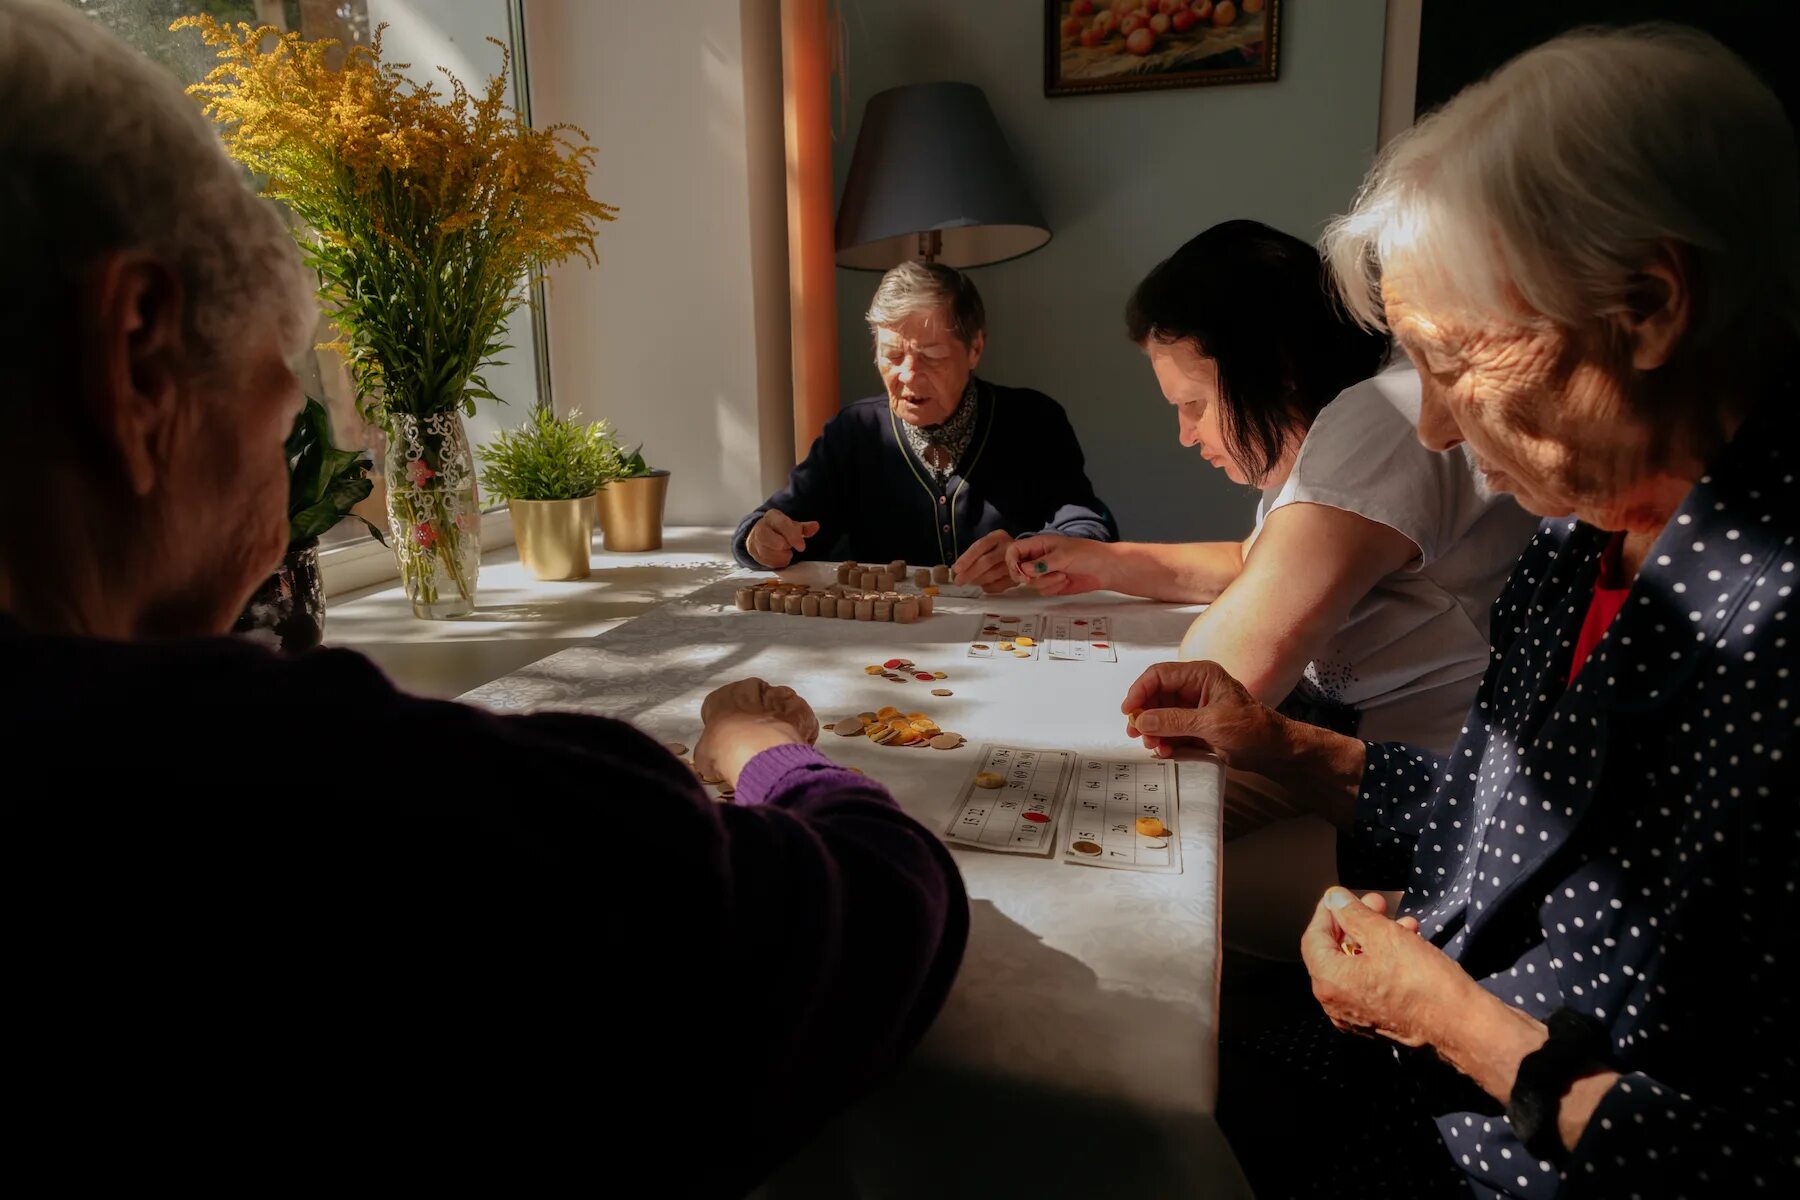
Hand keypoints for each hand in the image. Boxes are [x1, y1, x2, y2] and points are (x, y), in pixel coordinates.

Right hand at [694, 677, 819, 787]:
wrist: (755, 752)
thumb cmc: (722, 751)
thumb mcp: (704, 755)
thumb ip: (711, 749)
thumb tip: (717, 757)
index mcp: (722, 697)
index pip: (723, 706)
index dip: (727, 726)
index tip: (729, 742)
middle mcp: (750, 688)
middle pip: (753, 702)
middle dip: (755, 719)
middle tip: (754, 745)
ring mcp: (778, 696)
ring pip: (779, 707)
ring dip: (779, 723)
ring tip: (775, 749)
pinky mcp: (800, 708)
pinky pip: (800, 719)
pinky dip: (800, 732)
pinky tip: (793, 750)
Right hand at [746, 509, 819, 568]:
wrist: (763, 533)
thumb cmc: (781, 530)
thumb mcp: (794, 526)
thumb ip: (805, 528)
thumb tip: (815, 526)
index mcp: (772, 516)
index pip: (781, 523)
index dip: (792, 536)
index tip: (802, 547)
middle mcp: (760, 526)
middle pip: (765, 536)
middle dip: (781, 545)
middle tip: (789, 549)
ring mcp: (754, 539)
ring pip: (763, 551)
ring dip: (779, 556)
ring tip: (787, 554)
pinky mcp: (752, 551)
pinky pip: (762, 560)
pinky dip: (774, 562)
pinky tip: (781, 559)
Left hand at [951, 529, 1015, 592]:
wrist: (1023, 553)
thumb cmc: (998, 550)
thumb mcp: (987, 546)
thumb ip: (972, 555)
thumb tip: (956, 569)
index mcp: (998, 536)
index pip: (980, 546)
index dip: (967, 558)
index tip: (956, 569)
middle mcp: (1008, 547)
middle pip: (987, 561)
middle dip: (970, 573)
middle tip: (959, 581)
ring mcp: (1016, 561)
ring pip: (994, 573)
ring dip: (978, 580)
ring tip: (970, 583)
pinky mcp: (1019, 575)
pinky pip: (1001, 585)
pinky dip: (990, 588)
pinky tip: (983, 587)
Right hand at [1006, 533, 1108, 594]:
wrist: (1105, 569)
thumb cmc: (1087, 554)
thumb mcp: (1063, 555)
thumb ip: (1041, 563)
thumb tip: (1023, 570)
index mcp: (1039, 544)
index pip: (1014, 550)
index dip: (1012, 561)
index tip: (1022, 572)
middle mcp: (1038, 558)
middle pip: (1018, 570)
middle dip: (1028, 576)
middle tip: (1038, 577)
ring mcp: (1044, 572)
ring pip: (1030, 583)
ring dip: (1046, 582)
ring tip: (1063, 575)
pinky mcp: (1051, 584)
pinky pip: (1042, 591)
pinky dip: (1053, 588)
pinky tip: (1066, 581)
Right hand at [1119, 660, 1285, 771]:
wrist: (1273, 751)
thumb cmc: (1252, 728)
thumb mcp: (1211, 723)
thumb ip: (1174, 720)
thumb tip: (1143, 720)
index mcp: (1201, 675)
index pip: (1160, 675)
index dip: (1140, 690)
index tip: (1129, 710)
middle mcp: (1194, 688)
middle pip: (1156, 695)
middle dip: (1145, 715)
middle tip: (1136, 732)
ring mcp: (1193, 708)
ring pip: (1160, 715)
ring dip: (1153, 730)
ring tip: (1154, 746)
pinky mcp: (1195, 727)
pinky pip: (1170, 730)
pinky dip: (1164, 740)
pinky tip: (1165, 751)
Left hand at [1300, 887, 1477, 1047]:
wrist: (1461, 1026)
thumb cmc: (1423, 981)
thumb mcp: (1386, 936)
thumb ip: (1354, 914)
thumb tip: (1334, 899)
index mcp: (1329, 983)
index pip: (1313, 938)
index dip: (1327, 913)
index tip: (1341, 896)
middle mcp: (1335, 1003)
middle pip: (1335, 952)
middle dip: (1357, 923)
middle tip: (1378, 902)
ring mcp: (1355, 1016)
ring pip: (1357, 966)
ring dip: (1376, 939)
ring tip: (1403, 921)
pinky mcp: (1377, 1022)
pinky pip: (1371, 984)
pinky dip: (1384, 962)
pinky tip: (1409, 944)